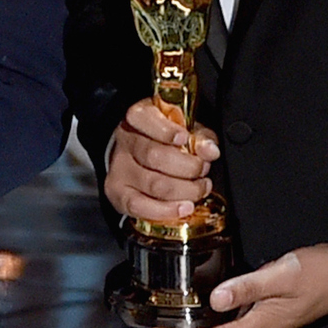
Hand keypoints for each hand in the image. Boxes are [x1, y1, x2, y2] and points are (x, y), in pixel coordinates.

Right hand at [103, 102, 220, 224]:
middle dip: (188, 166)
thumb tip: (210, 151)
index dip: (165, 130)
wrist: (136, 156)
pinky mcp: (117, 192)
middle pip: (155, 156)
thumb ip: (199, 138)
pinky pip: (139, 207)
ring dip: (185, 190)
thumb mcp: (186, 129)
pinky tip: (183, 208)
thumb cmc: (165, 140)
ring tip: (200, 189)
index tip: (185, 139)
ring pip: (153, 184)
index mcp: (139, 116)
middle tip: (203, 169)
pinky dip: (166, 211)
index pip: (144, 119)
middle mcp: (126, 140)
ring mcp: (119, 168)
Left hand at [152, 239, 327, 327]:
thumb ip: (246, 287)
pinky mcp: (272, 309)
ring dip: (199, 325)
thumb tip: (214, 299)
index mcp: (260, 326)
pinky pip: (237, 317)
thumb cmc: (321, 273)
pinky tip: (207, 297)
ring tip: (174, 312)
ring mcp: (267, 320)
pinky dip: (216, 312)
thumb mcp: (281, 275)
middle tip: (157, 324)